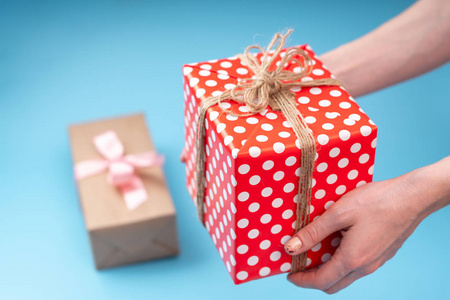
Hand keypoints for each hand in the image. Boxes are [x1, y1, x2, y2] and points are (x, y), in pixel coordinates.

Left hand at [284, 157, 449, 293]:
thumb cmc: (376, 202)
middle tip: (300, 265)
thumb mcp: (338, 213)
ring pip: (347, 276)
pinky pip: (358, 266)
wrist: (412, 198)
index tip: (290, 274)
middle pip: (334, 284)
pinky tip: (336, 243)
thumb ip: (313, 232)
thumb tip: (291, 248)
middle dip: (314, 279)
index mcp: (352, 259)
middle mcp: (365, 267)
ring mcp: (376, 262)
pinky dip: (342, 262)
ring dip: (328, 270)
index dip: (302, 281)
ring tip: (315, 252)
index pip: (321, 281)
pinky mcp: (383, 254)